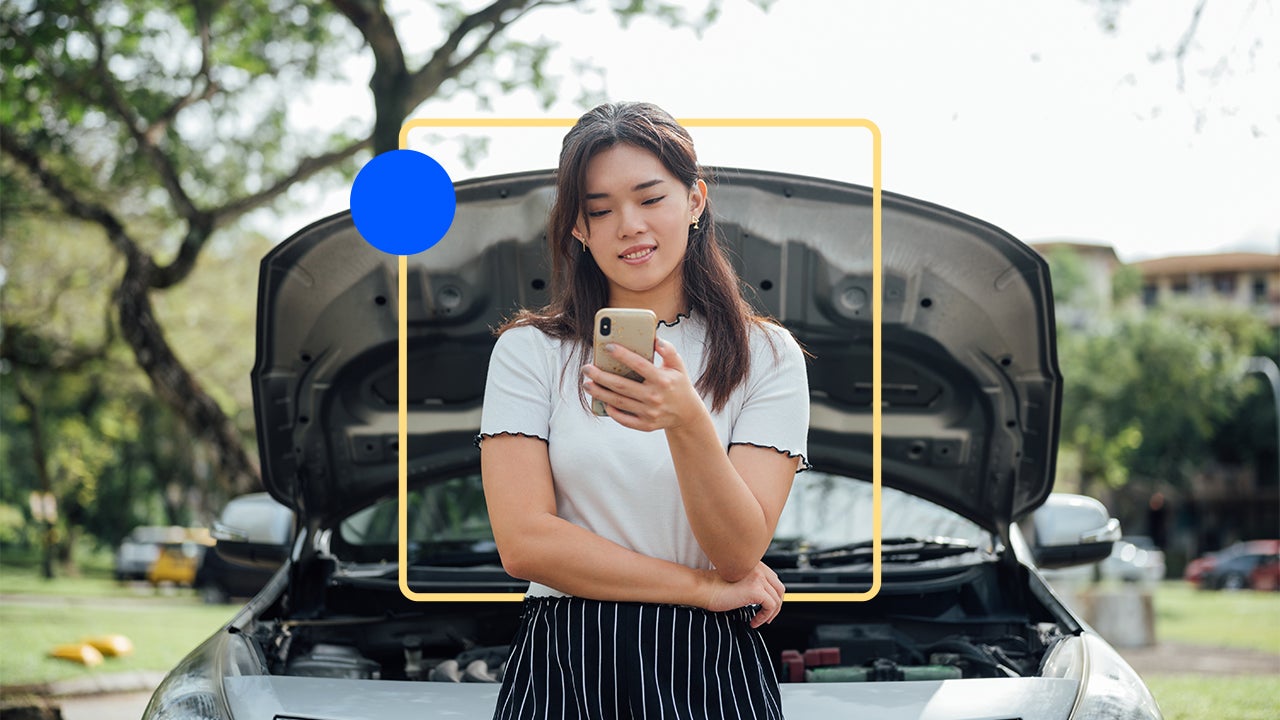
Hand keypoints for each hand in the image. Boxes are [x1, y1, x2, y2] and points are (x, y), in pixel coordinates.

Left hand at [582, 338, 703, 430]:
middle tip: (586, 368)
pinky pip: (625, 420)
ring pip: (619, 402)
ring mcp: (650, 413)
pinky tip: (603, 402)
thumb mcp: (678, 365)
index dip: (623, 355)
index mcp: (663, 380)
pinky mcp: (646, 425)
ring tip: (586, 384)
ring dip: (600, 393)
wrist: (687, 413)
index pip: (640, 365)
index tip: (608, 346)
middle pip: (622, 385)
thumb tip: (656, 340)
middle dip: (601, 376)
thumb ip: (669, 351)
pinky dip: (613, 412)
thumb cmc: (678, 384)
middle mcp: (655, 397)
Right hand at [702, 562, 784, 627]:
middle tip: (767, 615)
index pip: (773, 579)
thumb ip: (748, 583)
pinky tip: (754, 621)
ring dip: (771, 613)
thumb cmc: (711, 586)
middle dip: (776, 604)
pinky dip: (764, 617)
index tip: (765, 606)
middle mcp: (757, 567)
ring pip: (777, 599)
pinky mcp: (755, 589)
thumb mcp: (735, 580)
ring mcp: (758, 577)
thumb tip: (761, 598)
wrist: (702, 588)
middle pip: (779, 588)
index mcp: (752, 563)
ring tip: (759, 620)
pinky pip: (771, 606)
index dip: (772, 594)